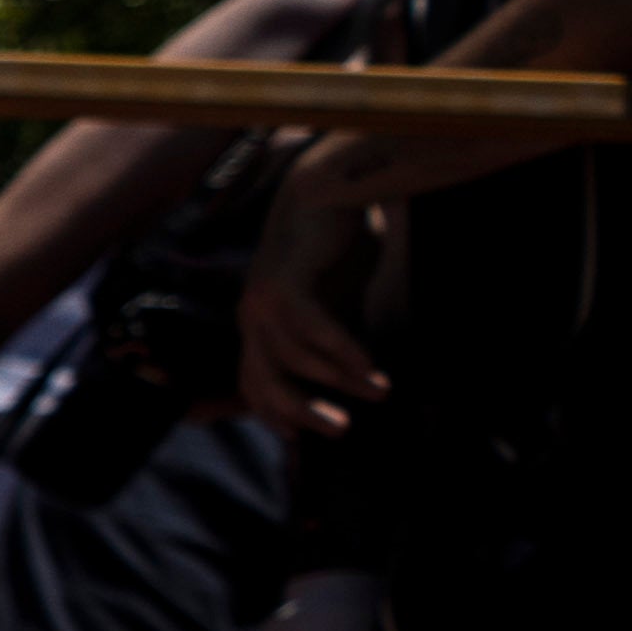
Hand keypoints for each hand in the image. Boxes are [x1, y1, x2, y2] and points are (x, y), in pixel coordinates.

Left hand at [234, 137, 393, 432]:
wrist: (328, 191)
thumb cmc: (335, 248)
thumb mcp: (336, 301)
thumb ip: (336, 337)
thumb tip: (360, 378)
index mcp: (258, 327)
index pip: (255, 384)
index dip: (275, 414)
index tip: (304, 439)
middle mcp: (251, 318)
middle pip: (266, 383)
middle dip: (303, 413)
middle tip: (342, 431)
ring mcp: (261, 301)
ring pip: (295, 358)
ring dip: (340, 379)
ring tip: (380, 391)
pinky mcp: (283, 282)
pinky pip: (309, 327)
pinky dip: (340, 348)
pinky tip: (367, 364)